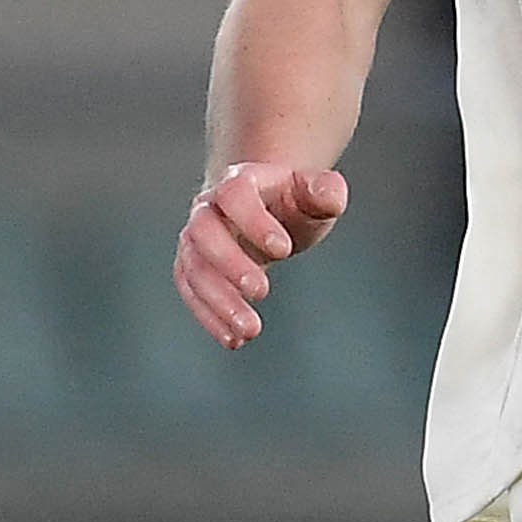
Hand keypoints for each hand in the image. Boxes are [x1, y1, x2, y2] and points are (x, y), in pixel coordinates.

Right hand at [175, 159, 349, 348]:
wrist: (265, 212)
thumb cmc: (292, 204)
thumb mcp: (314, 194)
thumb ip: (325, 191)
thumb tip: (331, 194)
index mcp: (239, 182)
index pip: (234, 194)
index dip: (253, 221)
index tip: (284, 250)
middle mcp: (208, 207)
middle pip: (203, 231)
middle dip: (229, 263)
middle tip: (262, 291)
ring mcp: (195, 238)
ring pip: (194, 267)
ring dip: (218, 300)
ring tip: (250, 329)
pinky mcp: (191, 267)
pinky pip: (190, 291)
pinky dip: (208, 316)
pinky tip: (234, 339)